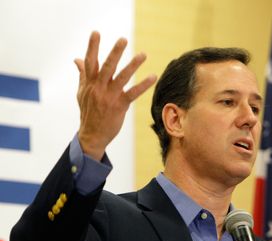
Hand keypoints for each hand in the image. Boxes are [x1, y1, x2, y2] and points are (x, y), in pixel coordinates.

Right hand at [74, 31, 156, 159]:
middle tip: (123, 40)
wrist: (92, 135)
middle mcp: (99, 88)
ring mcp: (109, 97)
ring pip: (122, 78)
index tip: (96, 32)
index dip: (92, 47)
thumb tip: (77, 59)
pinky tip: (152, 77)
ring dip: (133, 65)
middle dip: (115, 53)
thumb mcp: (81, 93)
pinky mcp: (119, 106)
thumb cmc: (88, 112)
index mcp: (90, 84)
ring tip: (143, 54)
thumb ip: (82, 75)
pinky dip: (143, 85)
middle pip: (107, 67)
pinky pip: (133, 93)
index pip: (90, 62)